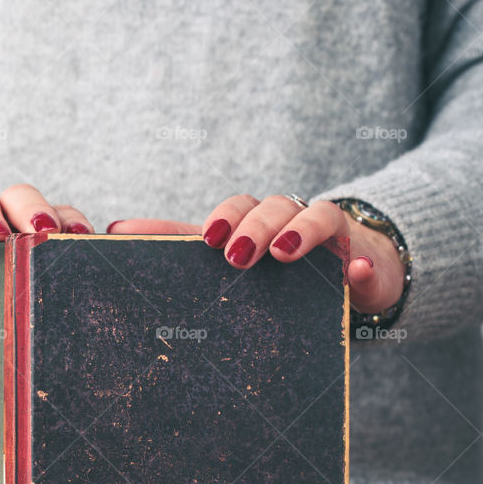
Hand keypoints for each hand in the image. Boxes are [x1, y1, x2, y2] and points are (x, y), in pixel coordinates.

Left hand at [107, 196, 403, 316]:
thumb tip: (115, 229)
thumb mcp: (229, 261)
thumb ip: (178, 244)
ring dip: (301, 230)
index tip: (207, 238)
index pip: (238, 208)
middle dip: (256, 224)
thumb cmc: (276, 271)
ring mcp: (332, 240)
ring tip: (285, 253)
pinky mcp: (365, 262)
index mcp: (259, 222)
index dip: (224, 217)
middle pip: (276, 205)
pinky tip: (354, 275)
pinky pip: (367, 260)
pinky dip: (361, 266)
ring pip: (321, 216)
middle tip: (238, 255)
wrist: (348, 278)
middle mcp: (294, 222)